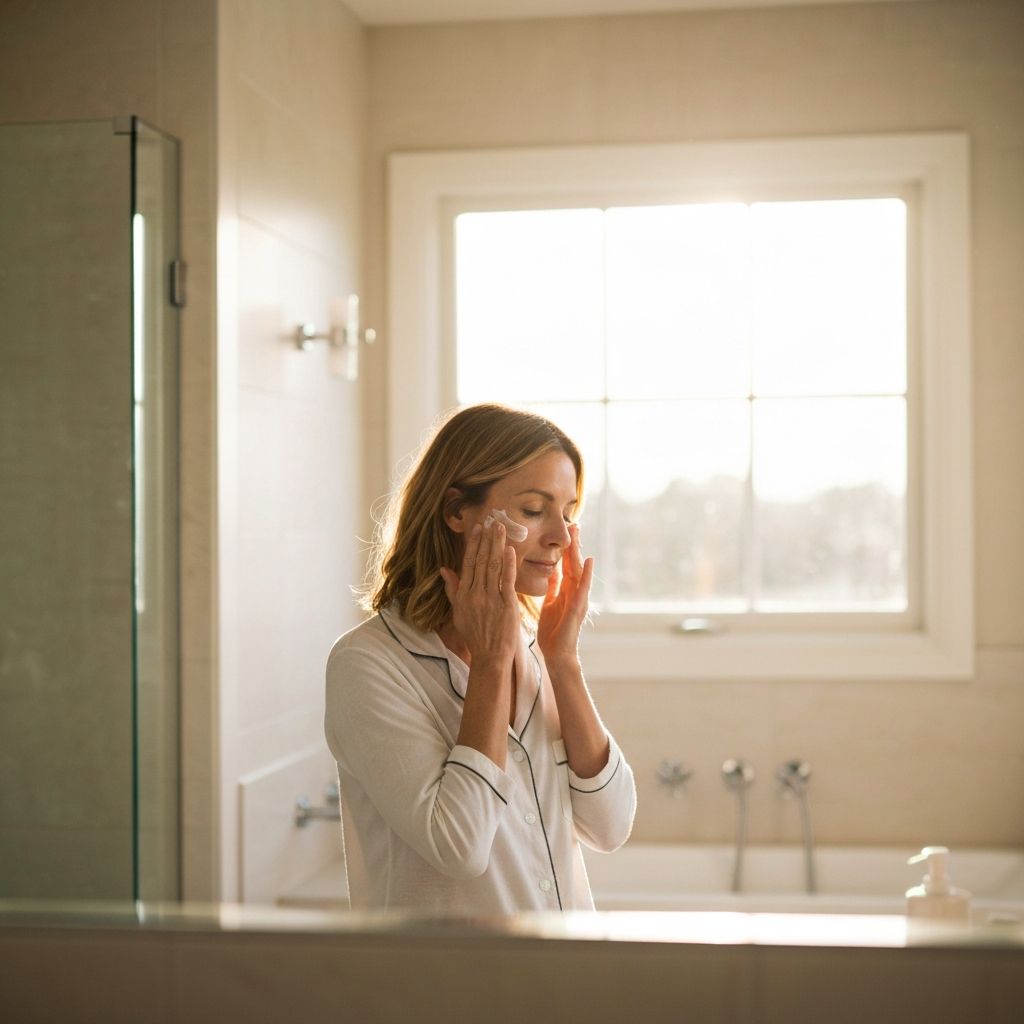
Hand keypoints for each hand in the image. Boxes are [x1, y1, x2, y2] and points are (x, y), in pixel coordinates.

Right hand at [439, 520, 519, 666]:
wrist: (489, 656)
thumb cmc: (475, 635)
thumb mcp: (458, 612)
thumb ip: (452, 590)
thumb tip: (443, 569)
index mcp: (463, 595)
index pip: (468, 563)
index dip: (473, 544)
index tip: (478, 528)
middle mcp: (475, 594)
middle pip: (481, 561)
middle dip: (486, 539)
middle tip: (492, 519)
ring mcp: (490, 599)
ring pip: (493, 566)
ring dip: (497, 545)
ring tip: (501, 527)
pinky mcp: (506, 605)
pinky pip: (507, 580)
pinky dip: (508, 564)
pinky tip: (510, 549)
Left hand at [537, 523, 593, 666]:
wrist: (557, 653)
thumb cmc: (553, 631)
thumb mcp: (550, 603)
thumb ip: (553, 587)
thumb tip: (552, 571)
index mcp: (565, 590)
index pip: (565, 564)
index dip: (564, 547)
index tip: (565, 529)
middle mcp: (574, 591)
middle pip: (573, 562)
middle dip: (573, 543)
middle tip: (573, 523)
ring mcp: (578, 598)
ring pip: (578, 570)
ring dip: (579, 551)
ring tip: (578, 534)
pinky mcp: (578, 607)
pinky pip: (583, 588)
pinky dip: (586, 574)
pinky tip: (589, 561)